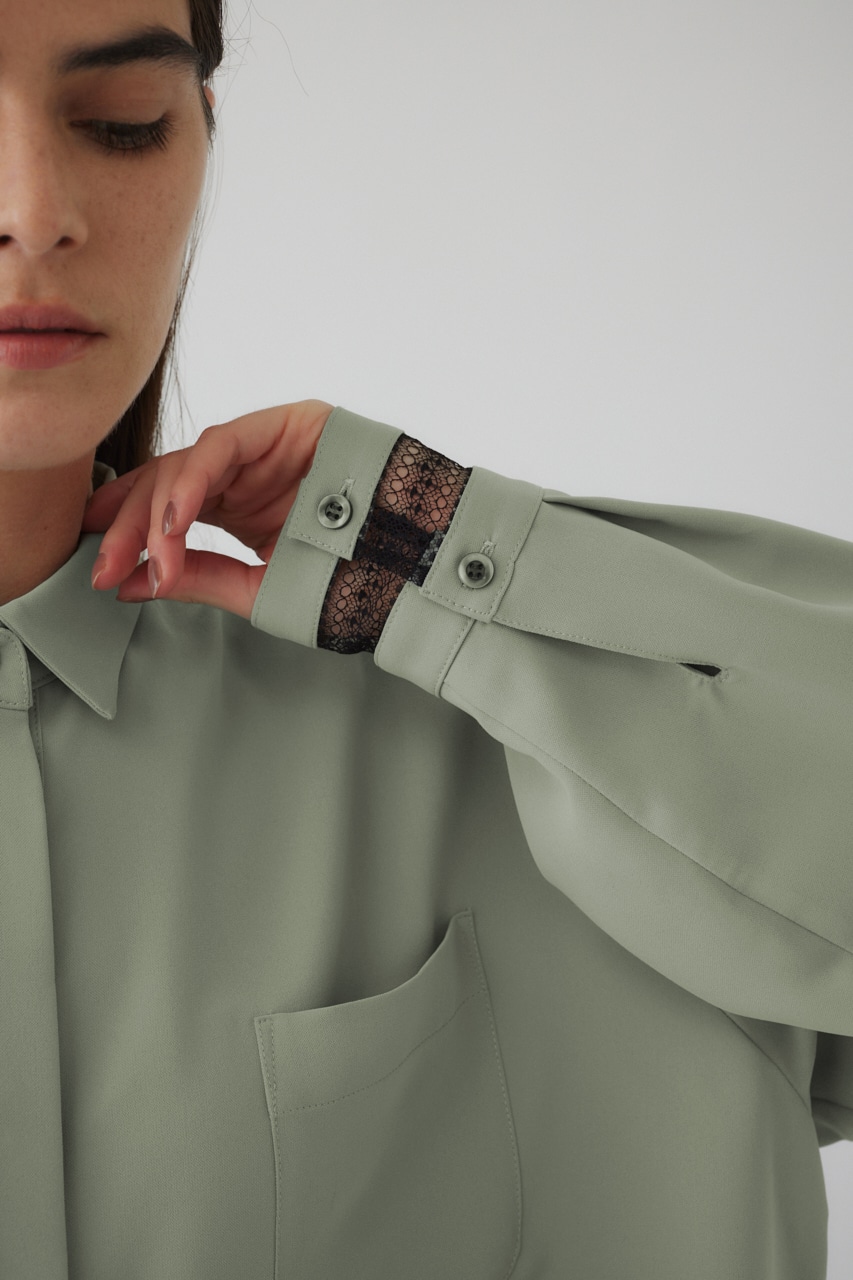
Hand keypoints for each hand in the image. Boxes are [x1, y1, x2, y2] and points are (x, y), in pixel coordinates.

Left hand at [81, 399, 334, 620]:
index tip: (101, 574)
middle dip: (127, 525)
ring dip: (156, 510)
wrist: (418, 566)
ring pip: (185, 463)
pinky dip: (192, 482)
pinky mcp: (285, 423)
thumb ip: (200, 580)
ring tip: (147, 558)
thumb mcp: (260, 589)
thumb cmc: (350, 582)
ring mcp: (262, 446)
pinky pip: (222, 444)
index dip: (126, 535)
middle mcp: (242, 473)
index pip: (164, 510)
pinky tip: (174, 521)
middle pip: (164, 483)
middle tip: (105, 567)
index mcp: (235, 507)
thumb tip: (128, 584)